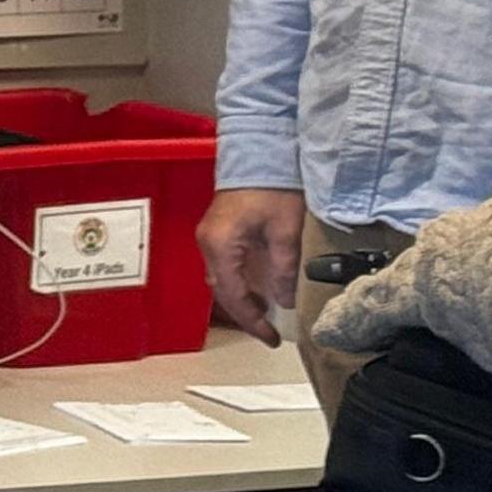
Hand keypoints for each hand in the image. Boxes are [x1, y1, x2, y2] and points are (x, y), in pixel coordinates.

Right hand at [199, 186, 306, 345]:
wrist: (260, 153)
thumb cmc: (272, 188)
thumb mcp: (285, 230)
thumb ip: (283, 268)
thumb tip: (284, 300)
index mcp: (220, 246)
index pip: (233, 295)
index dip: (252, 320)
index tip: (272, 338)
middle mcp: (207, 245)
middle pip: (223, 291)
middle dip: (246, 315)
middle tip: (269, 334)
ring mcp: (209, 238)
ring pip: (222, 281)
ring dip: (243, 300)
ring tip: (267, 317)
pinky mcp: (217, 233)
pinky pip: (225, 268)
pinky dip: (241, 284)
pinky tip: (259, 291)